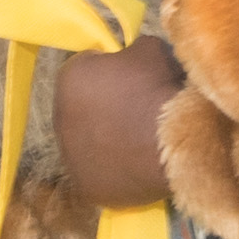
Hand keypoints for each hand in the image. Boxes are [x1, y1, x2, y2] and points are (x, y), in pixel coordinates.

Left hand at [43, 32, 183, 209]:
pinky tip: (139, 165)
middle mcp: (60, 118)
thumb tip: (132, 59)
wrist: (178, 138)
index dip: (111, 73)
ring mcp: (71, 159)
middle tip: (137, 113)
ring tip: (141, 142)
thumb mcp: (150, 48)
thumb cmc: (162, 88)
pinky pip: (101, 175)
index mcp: (70, 78)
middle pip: (82, 110)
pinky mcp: (88, 189)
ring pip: (88, 146)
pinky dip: (116, 171)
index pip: (86, 70)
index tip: (133, 79)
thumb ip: (131, 52)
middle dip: (104, 109)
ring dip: (107, 142)